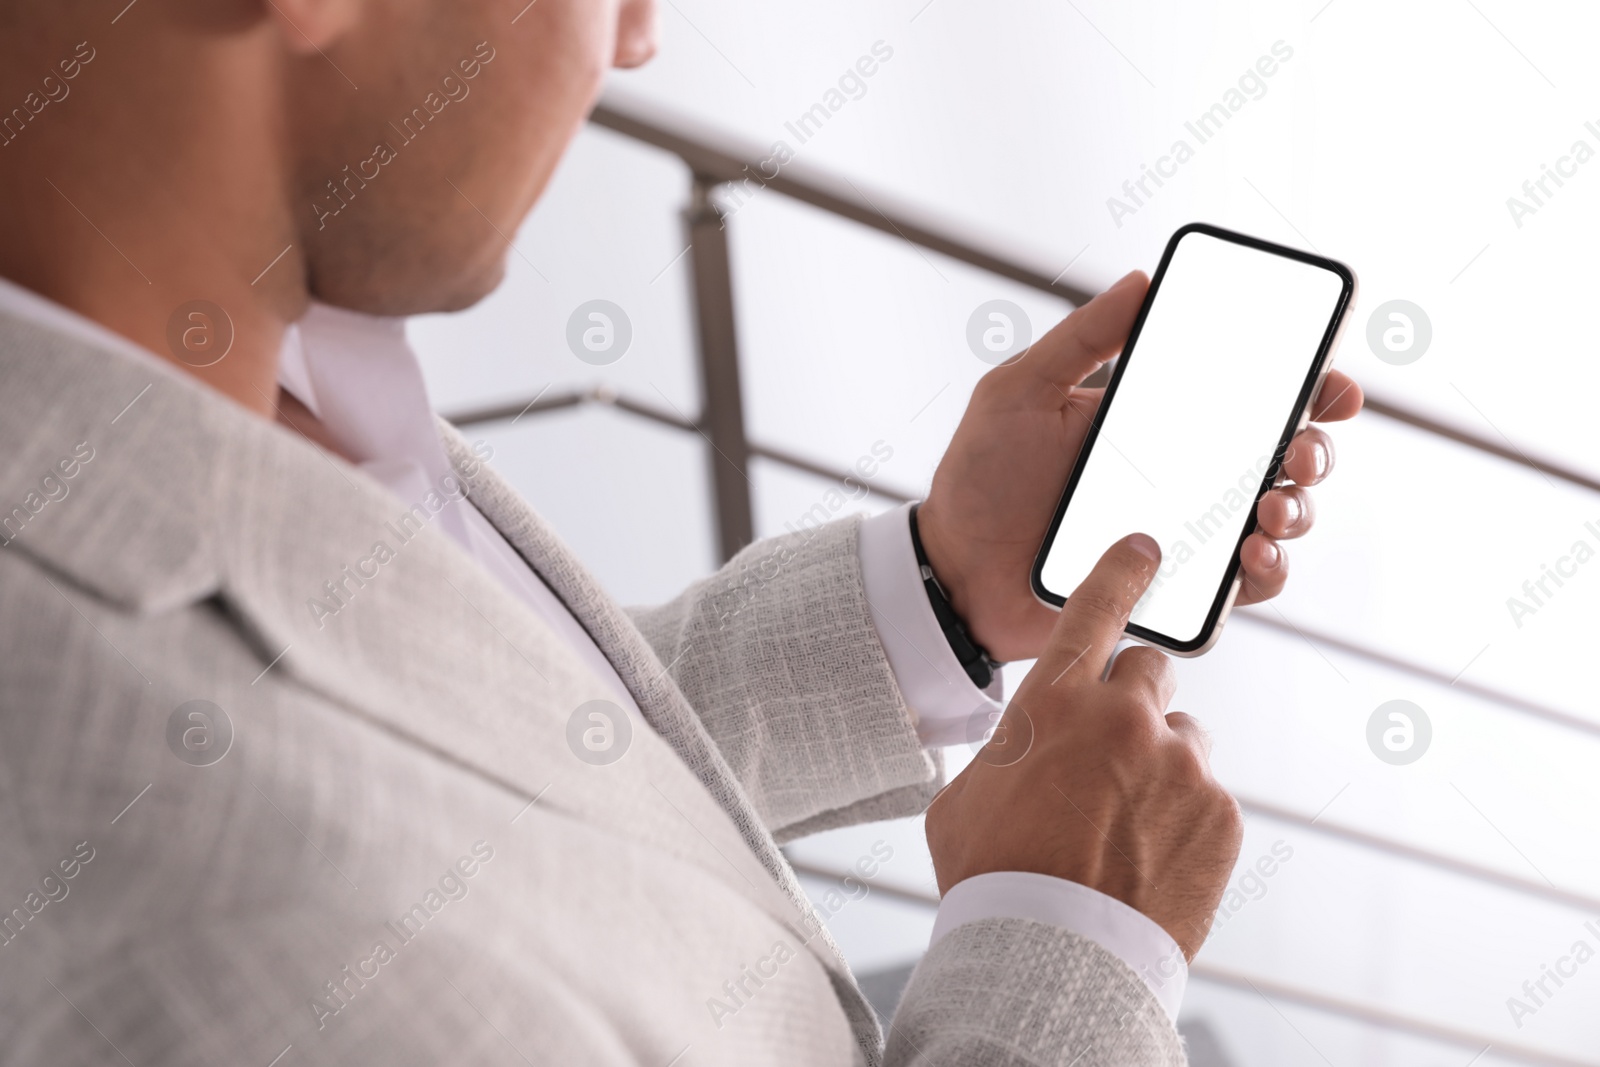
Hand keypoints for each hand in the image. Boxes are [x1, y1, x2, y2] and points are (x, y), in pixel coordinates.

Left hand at [917, 271, 1364, 662]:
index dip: (1307, 385)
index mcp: (1159, 422)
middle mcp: (1185, 477)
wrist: (951, 571)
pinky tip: (1248, 554)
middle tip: (1299, 450)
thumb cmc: (980, 479)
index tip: (1330, 381)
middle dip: (1314, 449)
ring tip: (1269, 506)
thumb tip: (1142, 281)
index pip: (1251, 396)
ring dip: (1295, 510)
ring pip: (1277, 522)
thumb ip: (1081, 338)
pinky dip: (1264, 573)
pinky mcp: (1175, 591)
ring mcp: (1184, 535)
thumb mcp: (1020, 392)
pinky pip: (1241, 589)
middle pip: (1284, 457)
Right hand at [923, 534, 1241, 958]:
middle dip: (1131, 703)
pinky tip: (1149, 860)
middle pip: (1149, 673)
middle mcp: (1126, 717)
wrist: (1053, 960)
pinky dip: (1183, 821)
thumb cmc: (993, 877)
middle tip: (1108, 757)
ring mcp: (1182, 765)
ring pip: (1182, 740)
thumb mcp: (965, 797)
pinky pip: (1206, 797)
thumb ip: (1005, 750)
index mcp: (1055, 701)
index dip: (1123, 570)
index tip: (1147, 547)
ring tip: (1124, 828)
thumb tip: (1021, 750)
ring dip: (1159, 766)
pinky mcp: (1222, 813)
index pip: (1099, 606)